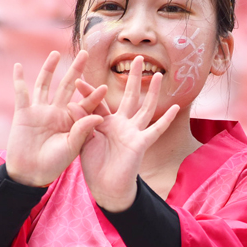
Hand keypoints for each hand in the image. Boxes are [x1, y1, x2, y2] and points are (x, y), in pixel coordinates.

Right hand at [5, 51, 105, 186]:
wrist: (30, 174)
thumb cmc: (54, 164)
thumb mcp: (72, 148)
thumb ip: (84, 131)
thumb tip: (100, 115)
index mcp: (71, 121)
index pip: (85, 104)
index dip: (94, 96)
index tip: (105, 87)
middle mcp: (57, 112)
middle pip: (67, 86)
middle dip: (76, 70)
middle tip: (85, 54)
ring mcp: (40, 111)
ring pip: (45, 85)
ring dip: (49, 69)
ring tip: (55, 53)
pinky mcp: (23, 113)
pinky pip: (21, 93)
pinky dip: (19, 80)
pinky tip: (18, 66)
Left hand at [76, 56, 178, 211]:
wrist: (106, 187)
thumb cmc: (94, 166)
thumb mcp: (84, 142)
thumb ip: (80, 123)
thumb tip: (70, 104)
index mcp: (106, 123)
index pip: (99, 102)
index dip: (89, 91)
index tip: (77, 78)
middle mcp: (122, 124)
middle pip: (130, 97)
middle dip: (134, 78)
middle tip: (137, 58)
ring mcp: (133, 133)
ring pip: (145, 108)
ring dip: (152, 92)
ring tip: (159, 75)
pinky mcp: (141, 143)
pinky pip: (156, 129)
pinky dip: (166, 119)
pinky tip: (176, 106)